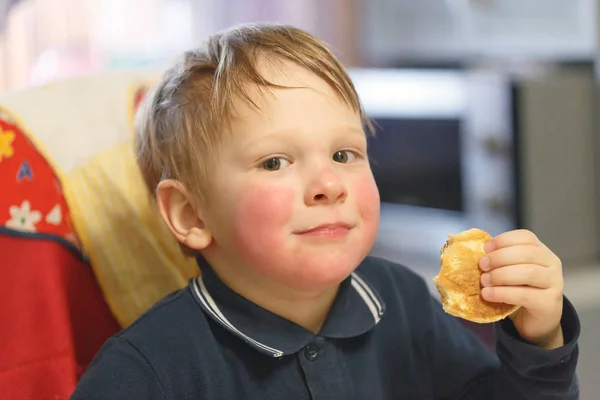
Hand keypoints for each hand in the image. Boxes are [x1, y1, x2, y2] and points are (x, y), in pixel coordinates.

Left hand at [479, 229, 563, 348]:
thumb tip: (476, 253)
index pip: (525, 237)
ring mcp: (554, 283)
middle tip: (481, 266)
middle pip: (526, 253)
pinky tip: (487, 295)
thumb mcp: (510, 272)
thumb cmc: (519, 291)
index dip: (503, 240)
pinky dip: (502, 293)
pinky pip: (524, 295)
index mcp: (541, 251)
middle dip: (499, 257)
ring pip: (527, 272)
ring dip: (500, 275)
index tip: (486, 248)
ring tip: (483, 281)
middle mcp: (552, 264)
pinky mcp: (549, 303)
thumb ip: (500, 261)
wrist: (536, 322)